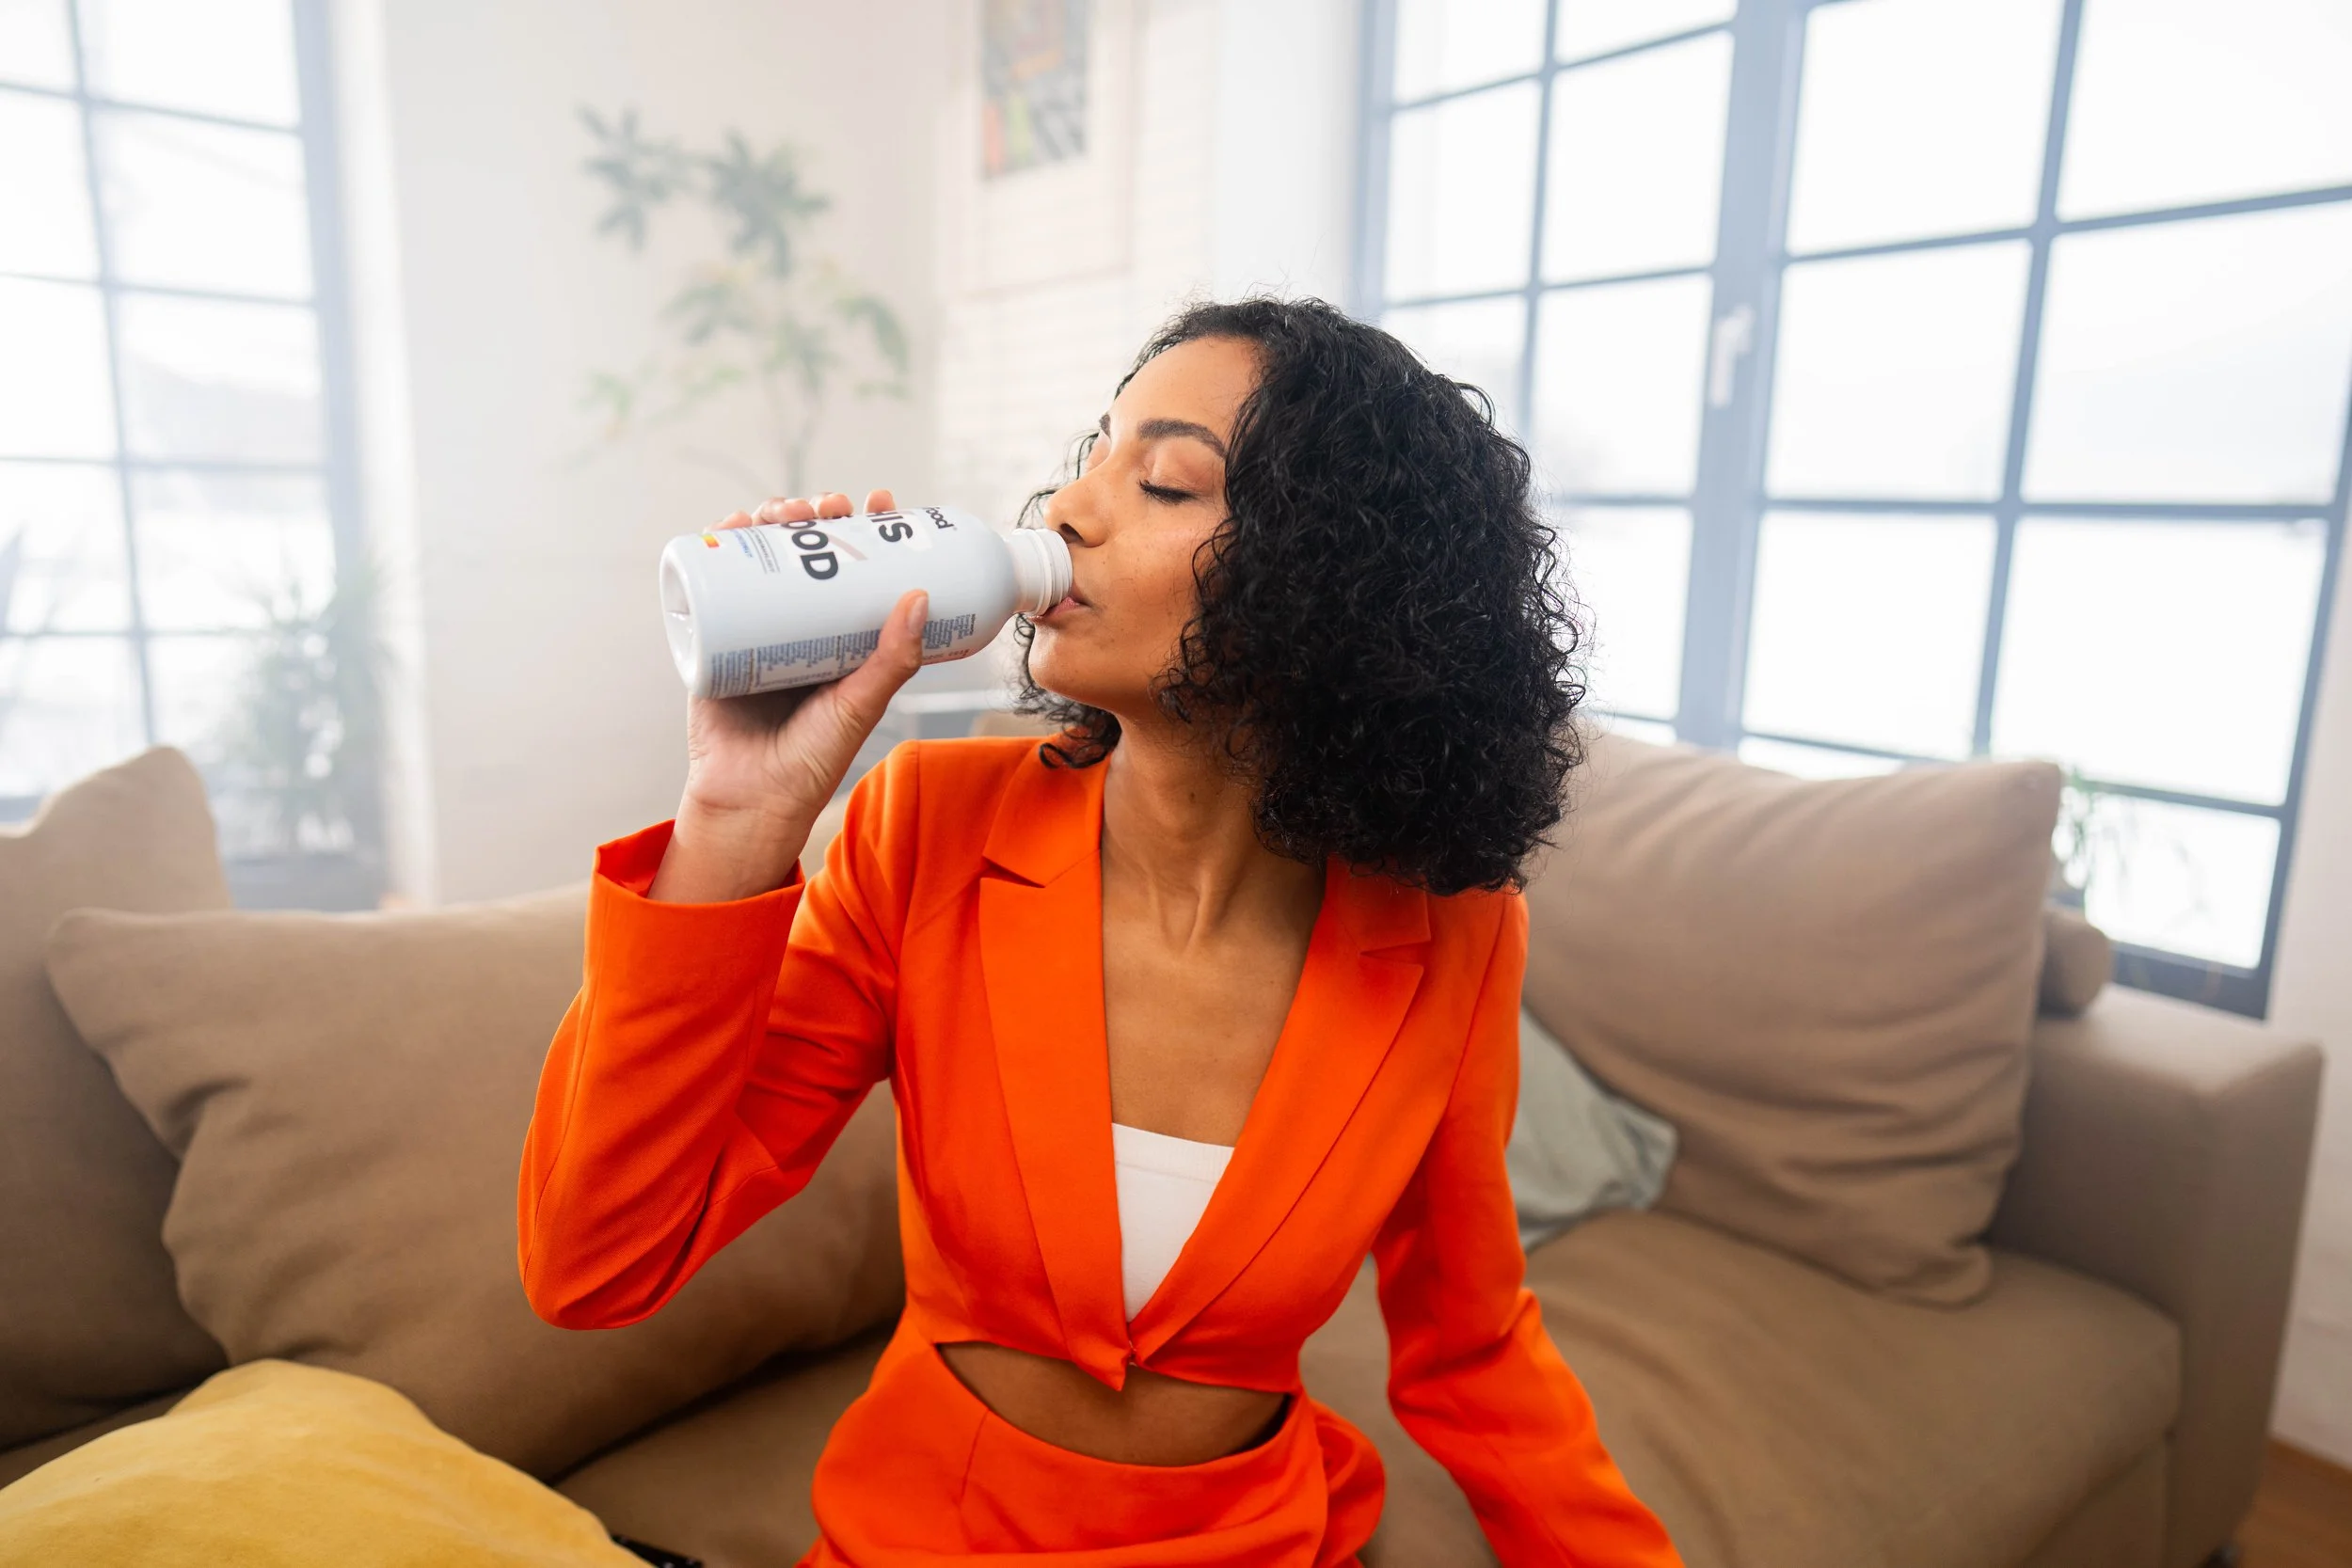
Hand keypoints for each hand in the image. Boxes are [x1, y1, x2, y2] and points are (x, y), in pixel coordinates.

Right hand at [650, 489, 923, 902]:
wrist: (749, 799)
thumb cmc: (812, 760)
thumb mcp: (860, 704)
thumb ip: (894, 659)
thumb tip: (922, 595)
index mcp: (842, 637)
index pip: (860, 569)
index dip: (868, 532)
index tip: (882, 503)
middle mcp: (801, 627)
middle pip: (809, 555)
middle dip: (816, 518)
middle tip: (827, 504)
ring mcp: (757, 630)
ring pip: (764, 561)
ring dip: (770, 522)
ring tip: (780, 509)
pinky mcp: (716, 639)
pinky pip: (714, 585)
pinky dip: (717, 547)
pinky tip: (727, 523)